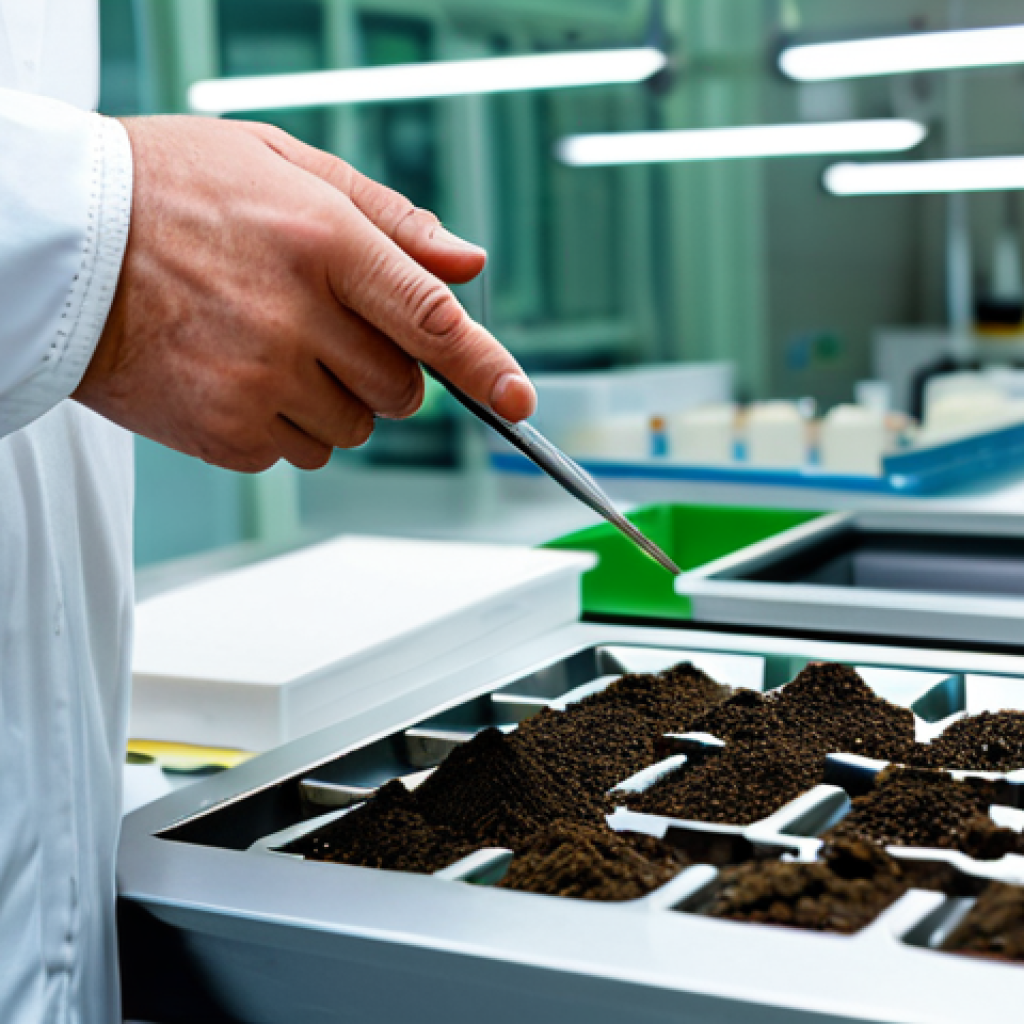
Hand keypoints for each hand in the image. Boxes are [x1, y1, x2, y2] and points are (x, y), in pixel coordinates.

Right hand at [74, 116, 535, 471]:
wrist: (60, 245)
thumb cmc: (169, 193)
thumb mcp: (281, 165)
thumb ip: (387, 218)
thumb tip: (465, 263)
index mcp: (323, 242)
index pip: (431, 319)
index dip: (486, 365)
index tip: (520, 400)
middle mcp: (296, 318)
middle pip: (400, 390)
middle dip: (384, 371)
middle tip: (326, 329)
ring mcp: (258, 382)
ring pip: (352, 430)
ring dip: (332, 400)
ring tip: (267, 345)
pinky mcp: (225, 431)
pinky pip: (298, 454)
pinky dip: (283, 426)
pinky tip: (238, 376)